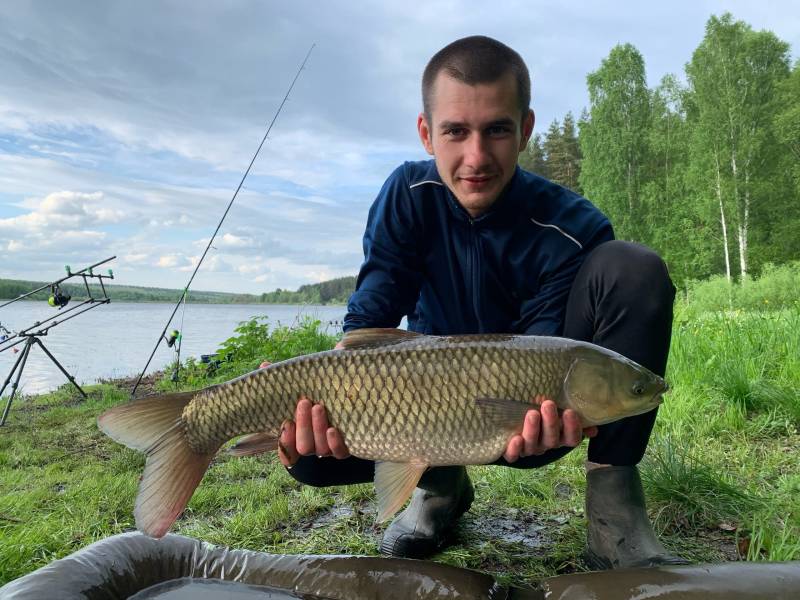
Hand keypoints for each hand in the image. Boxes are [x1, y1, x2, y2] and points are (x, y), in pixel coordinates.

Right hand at [260, 342, 348, 468]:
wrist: (353, 397)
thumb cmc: (321, 392)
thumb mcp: (305, 386)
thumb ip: (284, 380)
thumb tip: (264, 365)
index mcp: (299, 436)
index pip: (286, 451)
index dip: (285, 442)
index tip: (285, 422)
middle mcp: (314, 445)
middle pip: (304, 447)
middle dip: (303, 426)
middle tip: (304, 402)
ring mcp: (330, 448)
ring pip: (320, 449)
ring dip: (317, 428)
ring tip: (318, 407)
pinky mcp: (347, 447)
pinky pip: (340, 452)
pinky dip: (335, 443)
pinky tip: (332, 429)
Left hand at [503, 397, 597, 462]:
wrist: (511, 422)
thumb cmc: (540, 413)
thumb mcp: (557, 411)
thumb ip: (572, 415)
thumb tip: (594, 428)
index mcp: (559, 437)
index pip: (571, 439)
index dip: (572, 428)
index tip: (570, 411)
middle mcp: (545, 445)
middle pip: (551, 440)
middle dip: (551, 423)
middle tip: (548, 405)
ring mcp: (528, 449)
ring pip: (533, 445)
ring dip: (533, 430)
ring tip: (532, 413)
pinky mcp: (511, 452)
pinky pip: (513, 456)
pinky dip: (515, 449)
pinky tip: (516, 438)